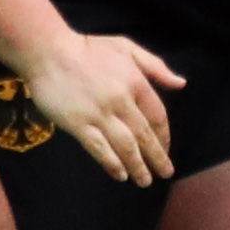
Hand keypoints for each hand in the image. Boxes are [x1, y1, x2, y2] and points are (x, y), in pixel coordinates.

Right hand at [27, 32, 185, 187]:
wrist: (47, 51)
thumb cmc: (87, 48)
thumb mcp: (126, 48)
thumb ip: (155, 67)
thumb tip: (181, 84)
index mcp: (135, 82)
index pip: (157, 116)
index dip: (164, 136)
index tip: (166, 150)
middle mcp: (121, 100)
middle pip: (144, 135)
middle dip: (156, 158)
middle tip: (164, 174)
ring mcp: (99, 113)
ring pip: (125, 146)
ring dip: (137, 166)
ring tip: (144, 181)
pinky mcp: (78, 123)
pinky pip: (99, 148)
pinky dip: (112, 163)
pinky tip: (119, 174)